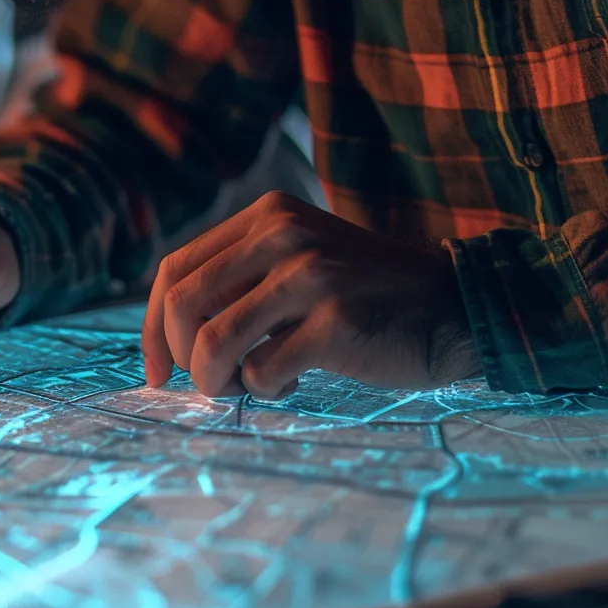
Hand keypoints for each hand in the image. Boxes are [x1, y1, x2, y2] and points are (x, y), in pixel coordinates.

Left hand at [141, 192, 481, 398]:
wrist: (455, 307)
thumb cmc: (364, 297)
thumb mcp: (298, 263)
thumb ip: (240, 282)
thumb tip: (165, 339)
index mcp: (266, 216)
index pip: (174, 269)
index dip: (152, 327)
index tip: (157, 371)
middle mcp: (283, 234)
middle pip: (181, 305)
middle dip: (179, 359)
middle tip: (208, 384)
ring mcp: (310, 274)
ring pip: (212, 343)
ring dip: (217, 383)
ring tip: (247, 387)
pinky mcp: (335, 320)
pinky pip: (261, 373)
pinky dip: (266, 391)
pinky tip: (292, 383)